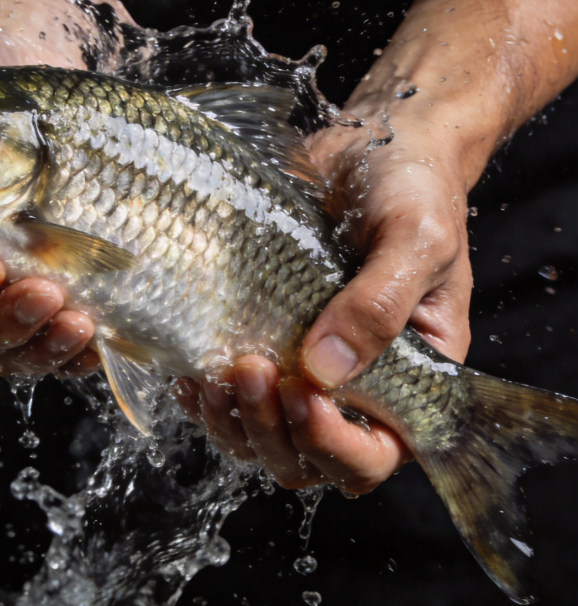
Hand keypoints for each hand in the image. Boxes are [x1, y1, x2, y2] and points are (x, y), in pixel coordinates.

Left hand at [192, 112, 472, 493]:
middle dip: (270, 429)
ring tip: (214, 370)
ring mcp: (301, 365)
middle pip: (303, 457)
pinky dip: (205, 393)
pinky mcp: (261, 337)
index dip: (332, 444)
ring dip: (230, 418)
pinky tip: (190, 367)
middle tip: (250, 368)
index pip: (372, 453)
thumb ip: (379, 304)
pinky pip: (228, 394)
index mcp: (408, 380)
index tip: (301, 392)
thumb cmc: (413, 189)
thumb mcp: (416, 239)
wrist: (373, 147)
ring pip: (257, 435)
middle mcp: (353, 386)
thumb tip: (323, 368)